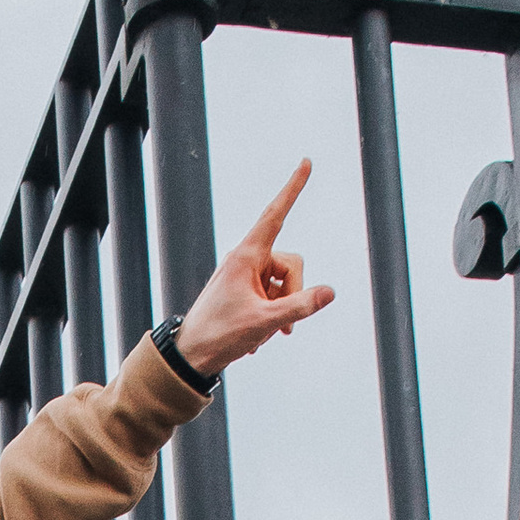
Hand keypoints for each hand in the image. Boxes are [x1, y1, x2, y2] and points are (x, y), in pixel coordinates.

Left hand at [173, 161, 333, 378]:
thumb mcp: (264, 322)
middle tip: (282, 327)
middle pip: (291, 265)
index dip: (292, 188)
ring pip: (283, 285)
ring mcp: (246, 276)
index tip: (306, 162)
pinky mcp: (245, 290)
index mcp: (246, 256)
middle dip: (293, 295)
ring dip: (280, 312)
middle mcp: (246, 259)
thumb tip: (329, 292)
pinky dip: (270, 317)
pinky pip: (272, 296)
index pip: (275, 214)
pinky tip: (255, 339)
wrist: (190, 357)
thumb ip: (299, 306)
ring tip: (261, 336)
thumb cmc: (220, 336)